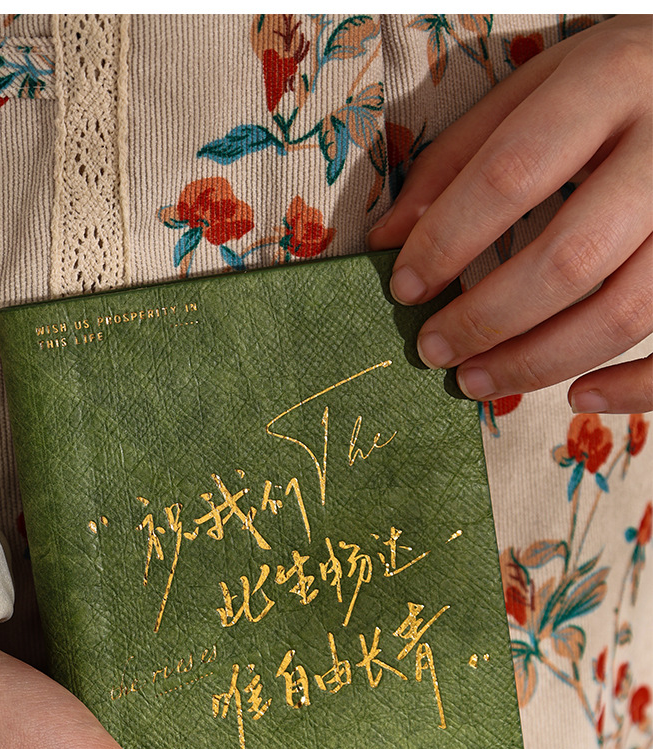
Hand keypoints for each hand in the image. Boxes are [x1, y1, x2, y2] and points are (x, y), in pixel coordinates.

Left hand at [369, 15, 651, 413]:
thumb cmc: (613, 86)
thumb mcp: (535, 89)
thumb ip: (459, 159)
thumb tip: (388, 240)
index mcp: (607, 84)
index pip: (511, 172)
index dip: (447, 239)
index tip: (405, 288)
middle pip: (569, 257)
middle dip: (487, 318)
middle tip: (434, 350)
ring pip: (625, 311)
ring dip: (539, 362)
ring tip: (478, 380)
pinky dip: (634, 387)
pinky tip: (579, 397)